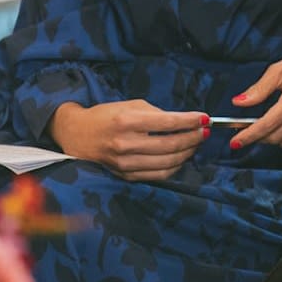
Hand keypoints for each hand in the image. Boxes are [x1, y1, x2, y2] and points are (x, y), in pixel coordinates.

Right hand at [47, 100, 208, 181]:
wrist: (77, 134)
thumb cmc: (106, 116)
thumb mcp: (130, 106)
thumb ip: (156, 113)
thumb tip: (182, 121)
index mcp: (126, 121)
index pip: (167, 123)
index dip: (190, 121)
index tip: (205, 118)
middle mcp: (125, 143)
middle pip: (170, 145)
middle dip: (193, 138)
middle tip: (204, 131)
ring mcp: (125, 163)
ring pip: (167, 162)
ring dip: (187, 153)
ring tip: (196, 143)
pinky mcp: (125, 175)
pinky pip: (158, 175)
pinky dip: (175, 167)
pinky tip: (182, 157)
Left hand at [228, 41, 281, 148]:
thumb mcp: (280, 69)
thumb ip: (259, 89)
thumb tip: (239, 102)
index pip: (268, 123)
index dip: (249, 135)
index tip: (236, 141)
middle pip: (276, 136)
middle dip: (258, 137)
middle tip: (247, 131)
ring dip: (272, 139)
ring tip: (264, 128)